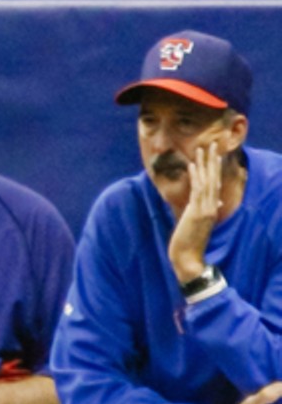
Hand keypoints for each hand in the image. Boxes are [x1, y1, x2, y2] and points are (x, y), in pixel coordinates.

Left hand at [168, 137, 227, 280]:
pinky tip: (193, 164)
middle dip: (212, 161)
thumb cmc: (190, 243)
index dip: (214, 169)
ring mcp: (205, 209)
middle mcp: (211, 207)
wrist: (187, 259)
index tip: (214, 155)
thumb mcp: (199, 225)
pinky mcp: (197, 213)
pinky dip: (196, 176)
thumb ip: (206, 212)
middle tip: (213, 144)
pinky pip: (197, 190)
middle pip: (213, 179)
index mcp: (211, 209)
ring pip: (207, 181)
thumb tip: (216, 204)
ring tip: (203, 148)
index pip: (214, 184)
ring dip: (205, 163)